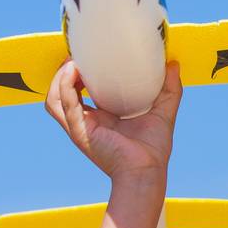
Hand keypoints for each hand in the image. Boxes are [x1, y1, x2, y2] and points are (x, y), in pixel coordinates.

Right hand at [45, 60, 181, 178]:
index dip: (78, 74)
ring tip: (72, 62)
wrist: (147, 171)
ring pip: (54, 99)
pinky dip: (65, 86)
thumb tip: (173, 64)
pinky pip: (64, 104)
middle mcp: (86, 121)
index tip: (87, 56)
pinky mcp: (79, 130)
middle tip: (76, 56)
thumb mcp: (163, 112)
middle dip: (63, 73)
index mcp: (100, 118)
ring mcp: (80, 126)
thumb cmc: (152, 150)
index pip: (79, 92)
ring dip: (59, 78)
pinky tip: (73, 71)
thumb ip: (169, 88)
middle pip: (60, 94)